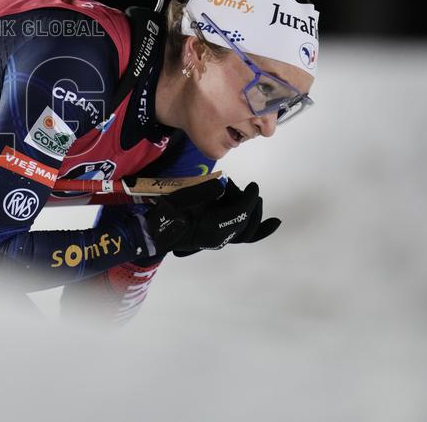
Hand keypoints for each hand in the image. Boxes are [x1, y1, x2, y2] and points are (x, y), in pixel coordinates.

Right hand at [143, 178, 280, 256]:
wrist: (154, 231)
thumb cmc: (166, 213)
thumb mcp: (184, 197)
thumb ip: (207, 191)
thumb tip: (223, 186)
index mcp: (211, 228)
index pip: (239, 213)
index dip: (249, 199)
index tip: (253, 186)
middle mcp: (218, 238)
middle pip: (246, 225)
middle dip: (252, 207)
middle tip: (250, 191)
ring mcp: (218, 240)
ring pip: (246, 234)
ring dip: (255, 219)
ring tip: (255, 202)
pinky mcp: (216, 238)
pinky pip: (241, 236)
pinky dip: (257, 230)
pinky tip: (273, 224)